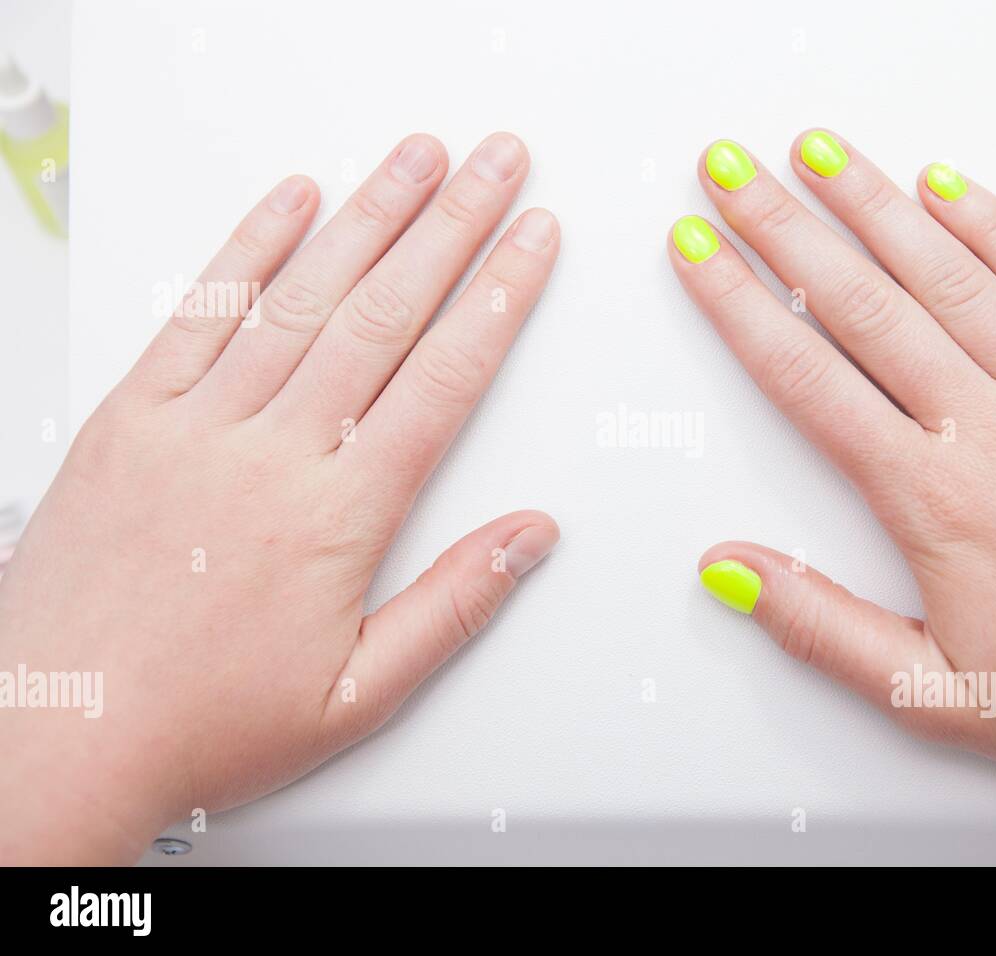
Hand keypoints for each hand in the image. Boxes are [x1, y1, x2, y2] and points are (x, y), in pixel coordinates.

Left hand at [0, 132, 559, 863]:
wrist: (57, 737)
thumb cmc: (201, 722)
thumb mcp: (358, 694)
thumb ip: (455, 604)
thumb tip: (531, 536)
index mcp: (337, 516)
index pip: (442, 380)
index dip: (499, 298)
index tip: (532, 242)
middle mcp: (270, 453)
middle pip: (384, 315)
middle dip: (453, 227)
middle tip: (496, 165)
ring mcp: (196, 426)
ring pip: (302, 297)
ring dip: (368, 216)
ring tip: (417, 160)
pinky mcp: (131, 419)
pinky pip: (200, 313)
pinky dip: (250, 249)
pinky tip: (292, 201)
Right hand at [671, 132, 995, 863]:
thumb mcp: (932, 694)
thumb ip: (816, 624)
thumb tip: (730, 570)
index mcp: (938, 501)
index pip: (808, 378)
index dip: (740, 306)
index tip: (700, 255)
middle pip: (863, 305)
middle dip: (783, 227)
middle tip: (732, 173)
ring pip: (950, 276)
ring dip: (875, 204)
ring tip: (821, 154)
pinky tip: (952, 189)